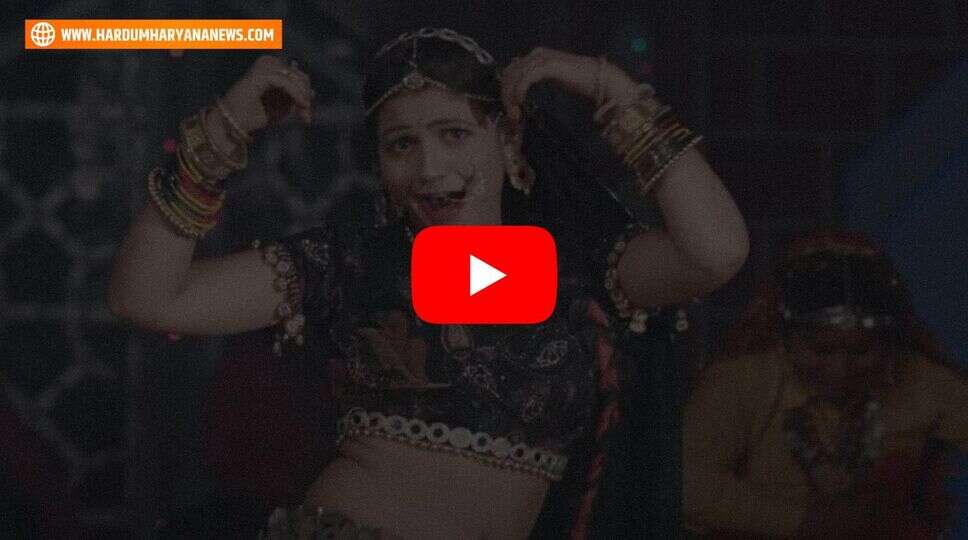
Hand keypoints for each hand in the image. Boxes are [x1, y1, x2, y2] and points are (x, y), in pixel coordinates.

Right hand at [220, 54, 315, 134]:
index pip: (298, 75)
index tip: (307, 113)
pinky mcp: (259, 75)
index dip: (306, 93)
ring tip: (304, 114)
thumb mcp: (282, 108)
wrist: (232, 125)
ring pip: (293, 77)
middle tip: (306, 117)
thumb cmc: (254, 117)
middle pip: (298, 75)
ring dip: (301, 96)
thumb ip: (296, 99)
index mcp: (271, 68)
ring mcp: (262, 67)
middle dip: (305, 95)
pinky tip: (301, 105)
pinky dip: (295, 94)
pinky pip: (285, 82)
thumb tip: (313, 92)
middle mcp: (266, 63)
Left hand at [498, 47, 637, 120]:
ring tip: (515, 115)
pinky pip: (525, 79)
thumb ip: (535, 80)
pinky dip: (520, 92)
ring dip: (511, 98)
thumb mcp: (551, 80)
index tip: (509, 110)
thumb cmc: (578, 82)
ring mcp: (542, 58)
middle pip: (509, 74)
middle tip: (511, 116)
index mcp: (535, 56)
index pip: (510, 71)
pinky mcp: (548, 65)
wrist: (599, 80)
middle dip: (506, 96)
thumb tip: (518, 92)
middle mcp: (536, 54)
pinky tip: (521, 104)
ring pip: (515, 77)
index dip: (506, 90)